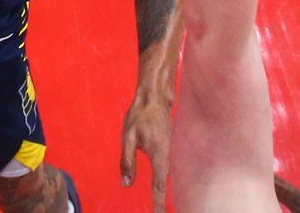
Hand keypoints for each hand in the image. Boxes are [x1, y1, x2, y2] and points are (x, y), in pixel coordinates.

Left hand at [120, 88, 174, 205]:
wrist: (156, 98)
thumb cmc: (140, 116)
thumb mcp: (127, 137)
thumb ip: (127, 161)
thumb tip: (127, 183)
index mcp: (159, 156)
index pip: (159, 187)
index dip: (159, 205)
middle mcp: (170, 157)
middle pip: (164, 186)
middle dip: (161, 203)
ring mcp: (173, 153)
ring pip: (166, 178)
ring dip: (161, 192)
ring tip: (158, 206)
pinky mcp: (172, 150)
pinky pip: (168, 169)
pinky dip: (163, 180)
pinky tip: (158, 188)